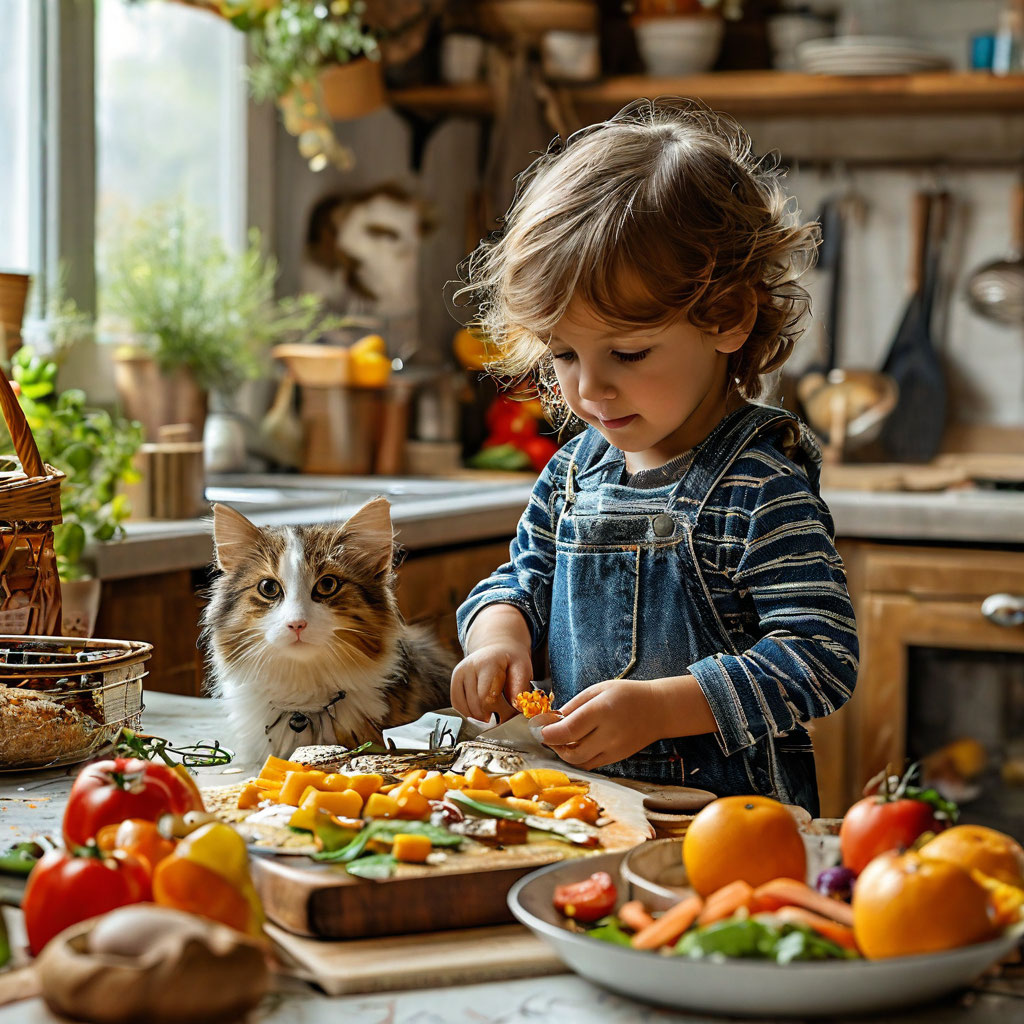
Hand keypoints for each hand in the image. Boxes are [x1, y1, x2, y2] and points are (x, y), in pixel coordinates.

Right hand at [450, 643, 533, 723]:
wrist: (498, 649)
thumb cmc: (512, 662)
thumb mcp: (522, 669)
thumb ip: (520, 687)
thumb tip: (516, 707)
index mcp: (488, 663)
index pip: (486, 697)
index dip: (497, 710)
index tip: (507, 712)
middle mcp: (470, 666)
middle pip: (475, 704)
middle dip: (489, 715)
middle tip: (500, 715)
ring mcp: (460, 672)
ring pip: (464, 706)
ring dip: (478, 716)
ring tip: (491, 712)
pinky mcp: (454, 679)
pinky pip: (456, 704)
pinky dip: (468, 713)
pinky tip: (479, 711)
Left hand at [539, 679, 661, 770]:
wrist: (658, 710)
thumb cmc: (626, 694)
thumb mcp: (598, 689)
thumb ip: (574, 705)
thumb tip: (552, 720)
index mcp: (602, 711)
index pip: (569, 730)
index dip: (549, 733)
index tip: (539, 729)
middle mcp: (609, 734)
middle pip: (572, 752)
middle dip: (554, 746)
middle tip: (547, 736)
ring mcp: (614, 749)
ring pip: (580, 762)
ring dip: (564, 754)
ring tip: (559, 741)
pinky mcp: (617, 758)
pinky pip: (591, 764)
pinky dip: (578, 758)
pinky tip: (574, 746)